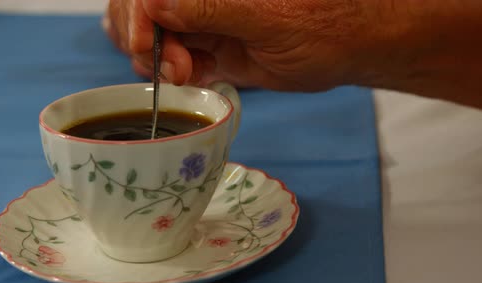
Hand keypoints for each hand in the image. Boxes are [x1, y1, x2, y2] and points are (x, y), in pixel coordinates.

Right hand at [103, 0, 402, 90]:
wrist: (345, 47)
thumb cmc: (321, 25)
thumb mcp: (267, 18)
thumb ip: (210, 9)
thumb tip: (154, 4)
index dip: (136, 13)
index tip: (143, 44)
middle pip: (137, 7)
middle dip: (144, 39)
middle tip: (176, 70)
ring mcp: (198, 17)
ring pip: (146, 32)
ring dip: (152, 57)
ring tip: (185, 74)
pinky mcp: (205, 44)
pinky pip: (167, 55)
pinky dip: (168, 71)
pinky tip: (193, 76)